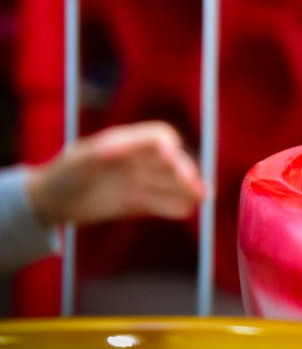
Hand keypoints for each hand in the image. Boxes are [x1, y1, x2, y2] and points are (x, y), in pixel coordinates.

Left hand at [26, 121, 205, 226]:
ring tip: (204, 197)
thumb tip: (116, 147)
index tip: (170, 155)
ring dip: (187, 189)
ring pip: (169, 184)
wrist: (49, 201)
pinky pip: (159, 204)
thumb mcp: (79, 159)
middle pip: (170, 161)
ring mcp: (138, 182)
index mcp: (127, 142)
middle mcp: (138, 160)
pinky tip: (186, 212)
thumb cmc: (62, 173)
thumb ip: (98, 152)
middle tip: (195, 184)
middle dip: (184, 170)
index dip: (167, 144)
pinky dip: (172, 208)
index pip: (157, 136)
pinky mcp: (134, 203)